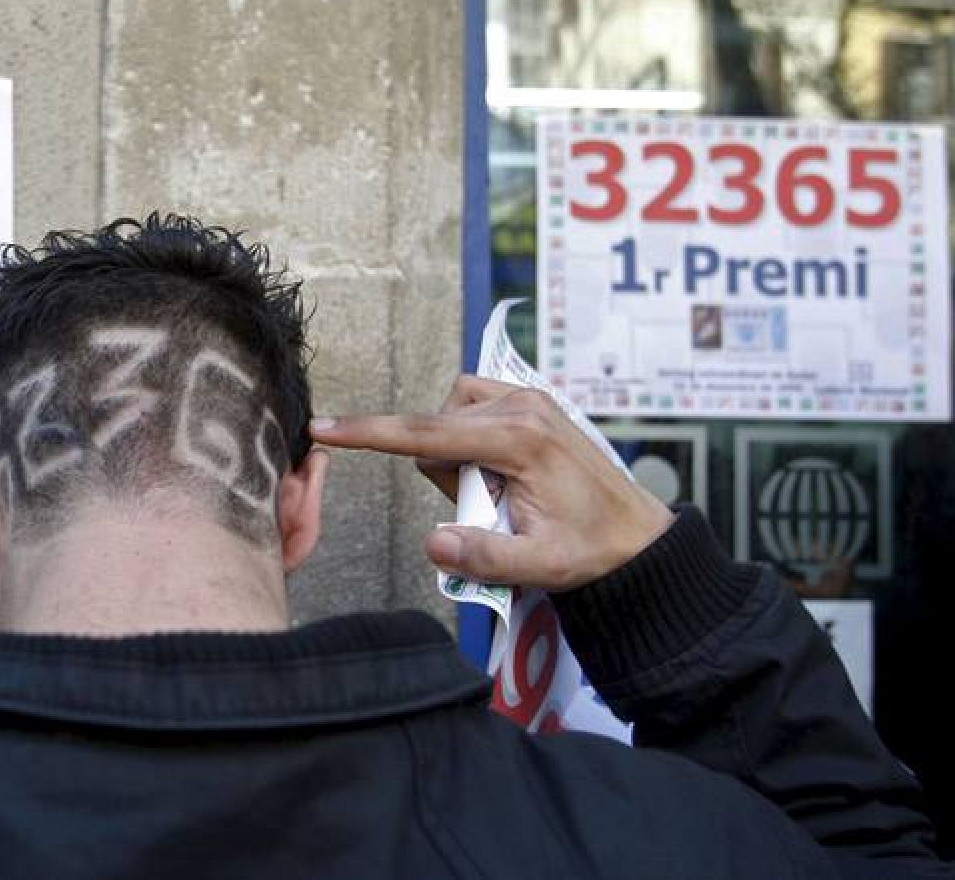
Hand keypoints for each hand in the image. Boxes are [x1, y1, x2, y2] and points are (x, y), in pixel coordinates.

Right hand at [311, 376, 671, 590]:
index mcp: (518, 439)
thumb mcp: (541, 567)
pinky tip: (500, 472)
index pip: (425, 434)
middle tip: (491, 509)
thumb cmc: (591, 550)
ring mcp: (527, 397)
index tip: (324, 427)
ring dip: (457, 454)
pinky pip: (471, 408)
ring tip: (498, 493)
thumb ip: (486, 556)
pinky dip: (470, 438)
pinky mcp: (531, 400)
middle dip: (446, 473)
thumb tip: (433, 543)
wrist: (639, 536)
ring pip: (449, 415)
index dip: (368, 434)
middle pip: (435, 428)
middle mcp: (520, 405)